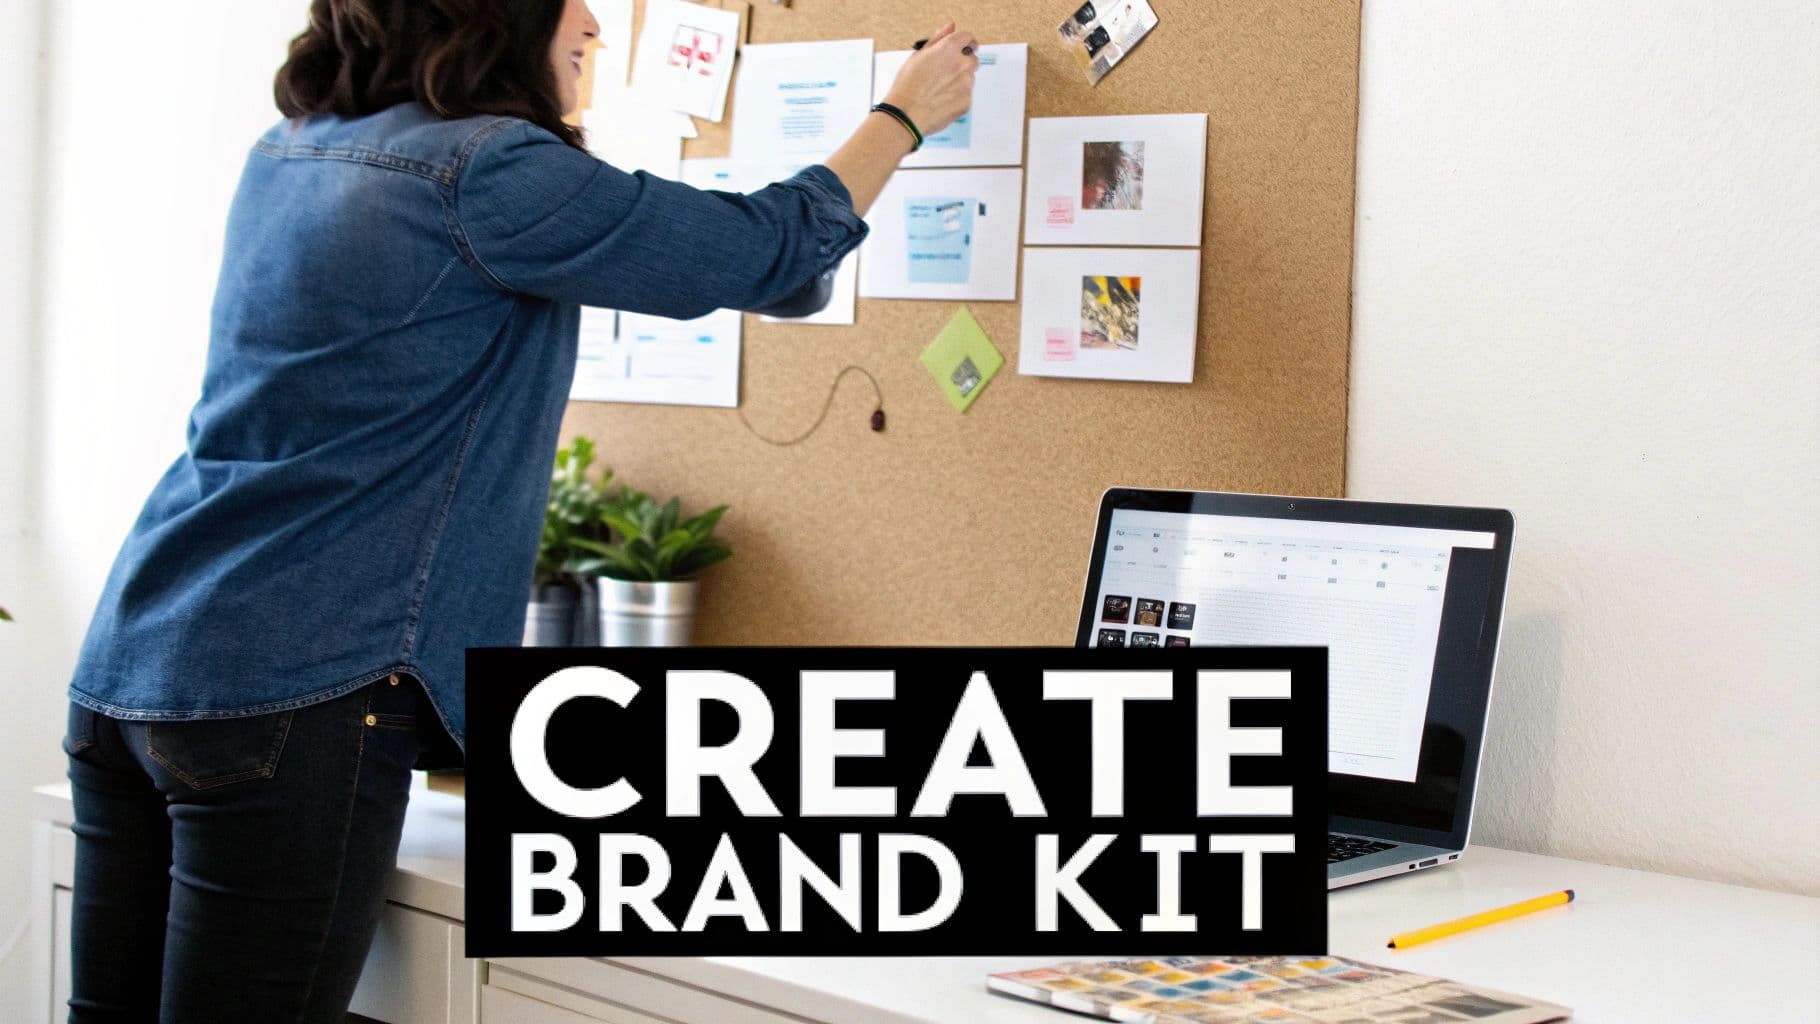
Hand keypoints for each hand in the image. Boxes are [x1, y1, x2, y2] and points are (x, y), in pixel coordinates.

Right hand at [881, 21, 978, 137]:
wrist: (906, 114)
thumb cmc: (907, 86)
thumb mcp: (918, 55)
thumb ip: (938, 39)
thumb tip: (950, 27)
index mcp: (949, 49)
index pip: (968, 38)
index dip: (964, 42)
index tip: (963, 46)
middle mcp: (962, 64)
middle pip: (972, 58)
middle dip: (963, 63)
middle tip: (945, 73)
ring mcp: (966, 84)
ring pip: (970, 78)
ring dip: (960, 80)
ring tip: (939, 89)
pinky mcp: (967, 101)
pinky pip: (967, 96)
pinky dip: (958, 97)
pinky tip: (941, 100)